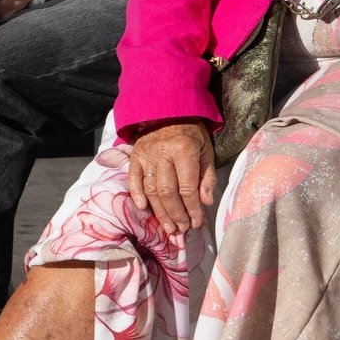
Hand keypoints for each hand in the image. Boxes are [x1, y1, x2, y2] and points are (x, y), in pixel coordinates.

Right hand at [127, 119, 216, 239]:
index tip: (197, 223)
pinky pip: (133, 179)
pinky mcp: (135, 156)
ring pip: (151, 190)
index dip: (193, 209)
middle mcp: (163, 153)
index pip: (187, 187)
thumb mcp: (206, 150)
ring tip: (169, 227)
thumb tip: (205, 202)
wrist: (168, 110)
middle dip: (176, 214)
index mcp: (184, 150)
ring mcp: (146, 155)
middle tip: (182, 229)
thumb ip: (206, 176)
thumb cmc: (191, 133)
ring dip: (159, 212)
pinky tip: (143, 209)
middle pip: (167, 192)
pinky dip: (136, 195)